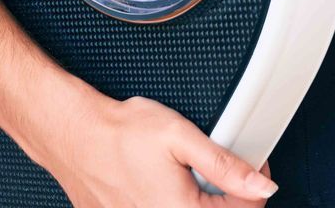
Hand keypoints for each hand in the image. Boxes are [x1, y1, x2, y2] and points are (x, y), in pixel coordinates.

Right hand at [41, 91, 279, 206]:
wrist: (73, 134)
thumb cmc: (118, 133)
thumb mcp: (181, 137)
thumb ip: (225, 165)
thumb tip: (260, 185)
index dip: (254, 185)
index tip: (252, 165)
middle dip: (225, 195)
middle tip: (216, 167)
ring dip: (196, 198)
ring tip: (185, 173)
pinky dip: (170, 200)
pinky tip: (160, 182)